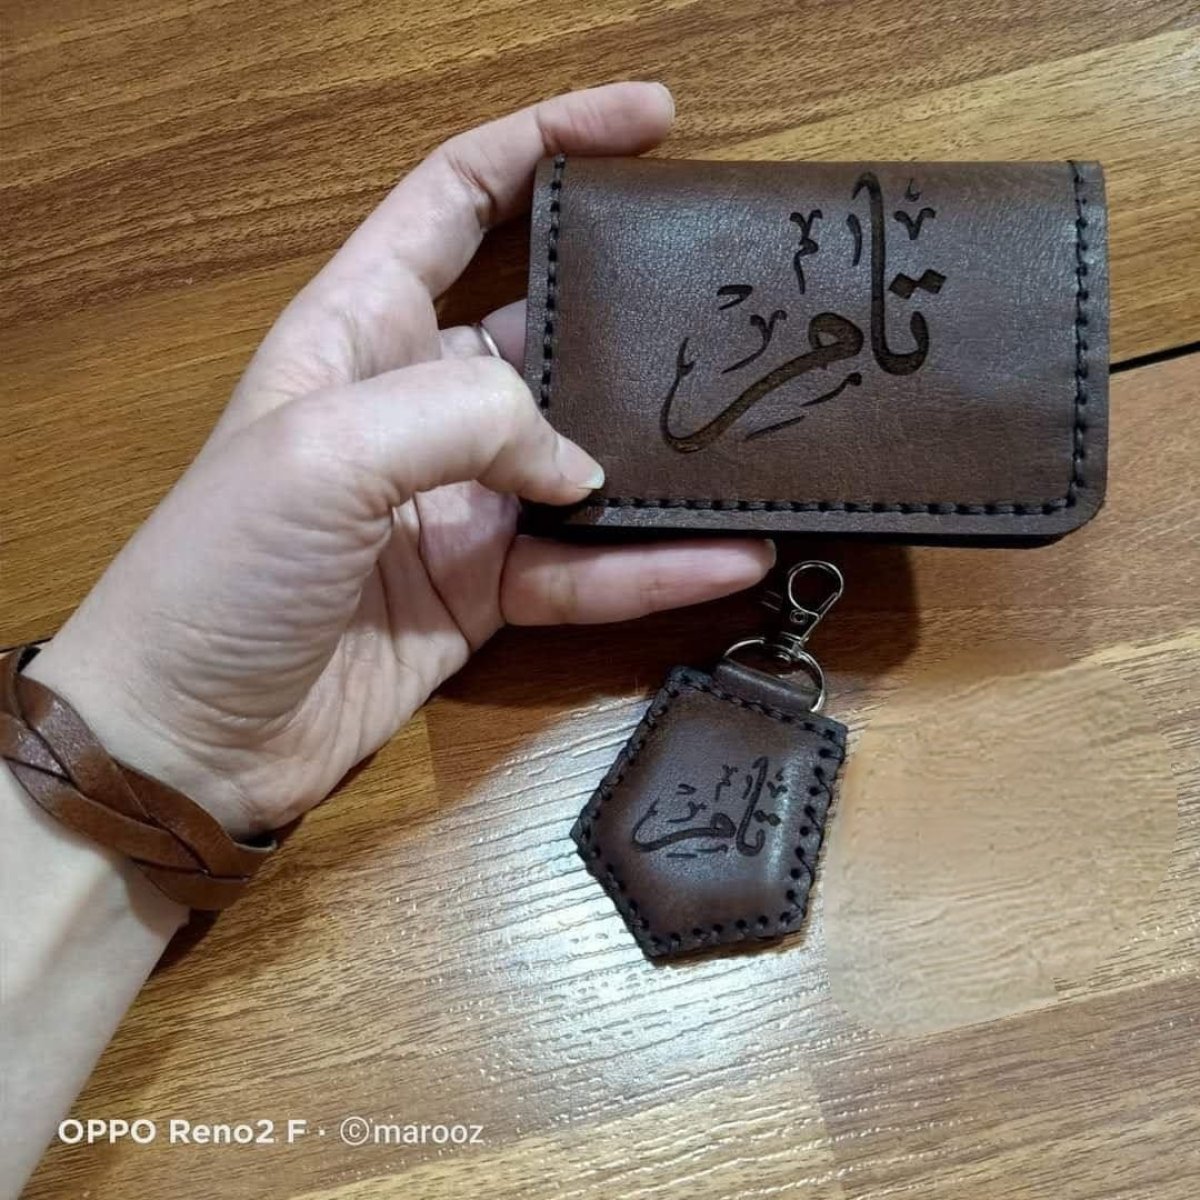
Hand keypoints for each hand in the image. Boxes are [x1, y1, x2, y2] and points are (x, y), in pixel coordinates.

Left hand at [28, 84, 773, 838]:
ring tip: (754, 443)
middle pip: (542, 327)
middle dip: (629, 312)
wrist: (191, 739)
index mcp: (357, 330)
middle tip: (731, 304)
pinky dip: (651, 566)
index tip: (652, 124)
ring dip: (658, 458)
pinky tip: (728, 558)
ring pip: (580, 459)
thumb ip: (467, 417)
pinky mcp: (484, 588)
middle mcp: (414, 404)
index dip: (549, 143)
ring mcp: (456, 500)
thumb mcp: (327, 452)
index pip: (458, 198)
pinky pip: (583, 568)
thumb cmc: (222, 572)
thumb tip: (579, 465)